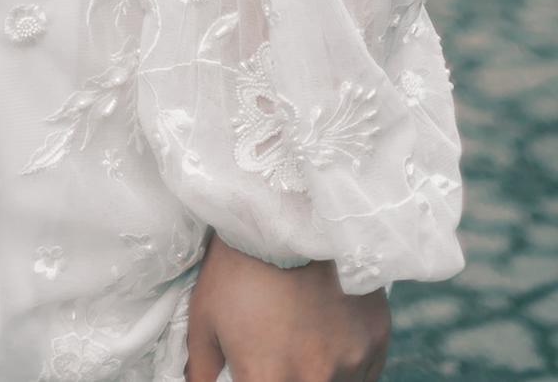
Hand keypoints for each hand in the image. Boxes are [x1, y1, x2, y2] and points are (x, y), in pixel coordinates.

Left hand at [186, 233, 388, 381]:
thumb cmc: (238, 265)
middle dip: (288, 375)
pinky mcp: (376, 340)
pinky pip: (364, 371)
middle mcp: (314, 380)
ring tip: (303, 336)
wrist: (285, 212)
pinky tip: (328, 332)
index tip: (257, 369)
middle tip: (280, 350)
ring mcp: (350, 362)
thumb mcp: (204, 317)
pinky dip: (347, 362)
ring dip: (320, 372)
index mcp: (268, 380)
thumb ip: (201, 369)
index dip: (257, 380)